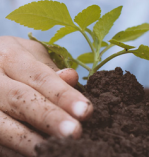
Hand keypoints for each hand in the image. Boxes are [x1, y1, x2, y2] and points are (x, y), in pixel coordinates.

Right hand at [0, 36, 92, 155]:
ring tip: (57, 149)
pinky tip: (39, 153)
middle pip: (22, 100)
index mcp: (10, 57)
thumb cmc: (18, 61)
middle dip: (50, 119)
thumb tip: (72, 77)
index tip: (86, 110)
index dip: (63, 95)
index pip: (40, 77)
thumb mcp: (33, 56)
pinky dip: (17, 149)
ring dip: (31, 140)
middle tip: (75, 132)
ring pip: (3, 125)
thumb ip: (52, 70)